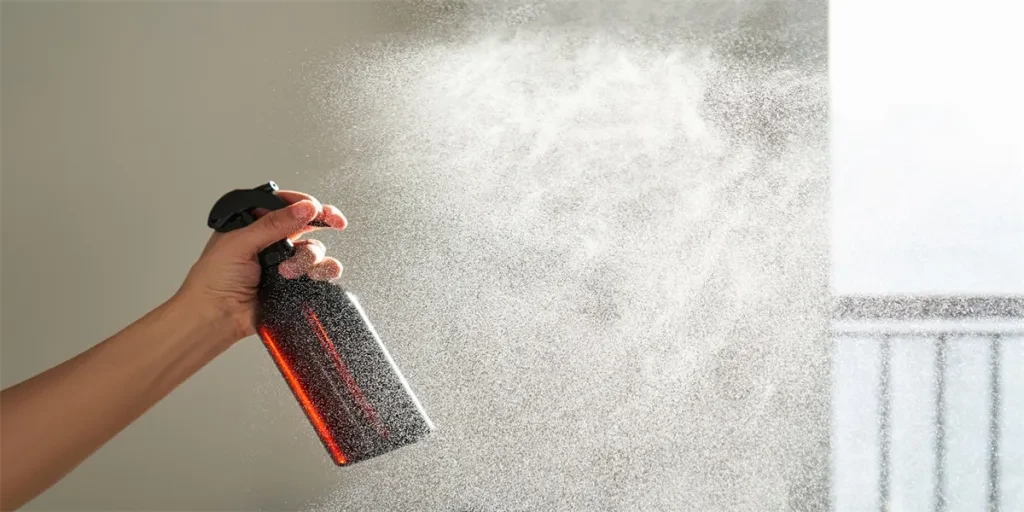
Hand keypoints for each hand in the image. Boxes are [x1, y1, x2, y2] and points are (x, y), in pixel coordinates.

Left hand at [174, 190, 347, 341]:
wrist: (215, 318)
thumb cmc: (213, 281)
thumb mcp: (240, 243)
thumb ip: (274, 224)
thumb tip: (305, 209)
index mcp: (253, 223)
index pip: (283, 203)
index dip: (303, 203)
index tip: (317, 208)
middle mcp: (271, 240)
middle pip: (306, 222)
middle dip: (323, 221)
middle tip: (336, 222)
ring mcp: (284, 261)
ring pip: (314, 248)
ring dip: (307, 257)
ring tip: (287, 271)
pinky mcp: (294, 283)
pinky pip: (320, 271)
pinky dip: (324, 270)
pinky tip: (313, 275)